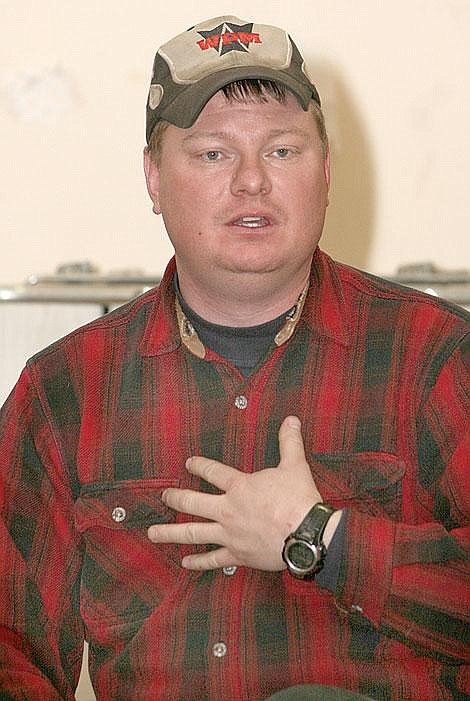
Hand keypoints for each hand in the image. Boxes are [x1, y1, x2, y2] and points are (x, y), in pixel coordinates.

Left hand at [147, 416, 329, 570]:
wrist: (307, 534)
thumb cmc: (300, 500)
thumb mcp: (295, 466)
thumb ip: (289, 442)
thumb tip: (290, 420)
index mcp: (240, 486)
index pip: (213, 472)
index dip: (198, 465)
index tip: (188, 463)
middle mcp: (228, 509)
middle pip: (193, 502)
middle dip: (175, 498)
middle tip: (163, 496)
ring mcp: (230, 534)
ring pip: (193, 532)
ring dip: (171, 532)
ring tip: (153, 533)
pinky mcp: (238, 555)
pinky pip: (213, 559)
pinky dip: (198, 562)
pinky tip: (185, 563)